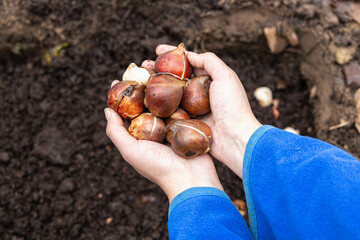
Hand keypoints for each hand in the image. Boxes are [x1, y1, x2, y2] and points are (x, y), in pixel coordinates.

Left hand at [105, 81, 222, 201]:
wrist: (192, 178)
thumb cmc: (159, 167)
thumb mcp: (131, 151)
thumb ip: (116, 132)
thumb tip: (106, 110)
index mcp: (140, 136)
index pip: (127, 113)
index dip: (121, 97)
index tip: (117, 80)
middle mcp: (155, 130)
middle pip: (145, 104)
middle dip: (140, 87)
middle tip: (137, 69)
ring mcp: (172, 126)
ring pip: (163, 101)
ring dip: (159, 86)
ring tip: (154, 68)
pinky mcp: (188, 123)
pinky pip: (181, 104)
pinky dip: (176, 92)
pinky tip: (174, 78)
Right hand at [142, 45, 261, 177]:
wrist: (235, 138)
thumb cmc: (232, 106)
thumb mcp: (225, 76)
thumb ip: (209, 61)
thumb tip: (190, 55)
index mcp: (209, 80)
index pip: (188, 63)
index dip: (172, 55)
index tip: (157, 49)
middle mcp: (199, 93)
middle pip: (175, 78)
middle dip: (159, 70)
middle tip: (144, 65)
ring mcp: (192, 108)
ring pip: (169, 94)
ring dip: (155, 86)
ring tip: (140, 80)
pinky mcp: (186, 123)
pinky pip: (169, 111)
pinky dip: (157, 105)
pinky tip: (145, 100)